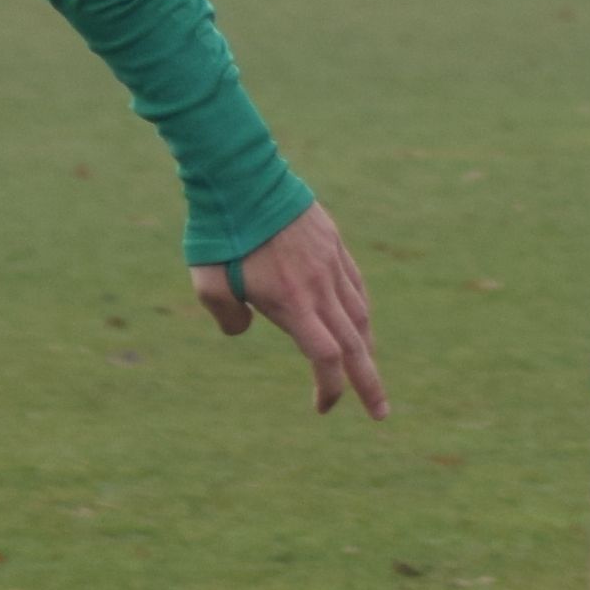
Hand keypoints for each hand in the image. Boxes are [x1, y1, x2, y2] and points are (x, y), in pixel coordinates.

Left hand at [194, 202, 387, 419]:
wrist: (242, 175)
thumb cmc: (220, 232)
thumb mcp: (208, 283)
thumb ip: (226, 316)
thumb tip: (243, 330)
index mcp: (293, 302)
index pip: (325, 357)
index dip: (330, 388)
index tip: (324, 408)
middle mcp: (320, 287)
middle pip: (356, 345)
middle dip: (369, 384)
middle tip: (380, 414)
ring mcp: (331, 264)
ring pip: (360, 316)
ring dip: (366, 348)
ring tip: (367, 370)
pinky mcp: (333, 244)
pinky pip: (356, 287)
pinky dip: (361, 312)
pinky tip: (359, 322)